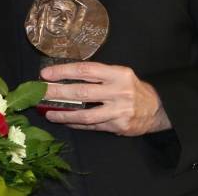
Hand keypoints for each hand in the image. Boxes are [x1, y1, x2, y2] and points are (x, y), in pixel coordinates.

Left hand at [40, 61, 171, 135]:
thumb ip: (97, 76)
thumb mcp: (119, 75)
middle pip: (82, 92)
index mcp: (118, 74)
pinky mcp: (118, 126)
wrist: (157, 109)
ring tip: (47, 113)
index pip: (85, 70)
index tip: (45, 74)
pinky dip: (75, 123)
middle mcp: (119, 92)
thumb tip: (64, 77)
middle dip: (57, 92)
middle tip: (40, 92)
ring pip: (85, 114)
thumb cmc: (132, 89)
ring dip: (63, 114)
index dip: (63, 72)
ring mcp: (119, 111)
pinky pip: (91, 126)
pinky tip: (63, 120)